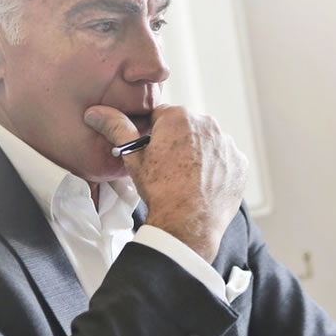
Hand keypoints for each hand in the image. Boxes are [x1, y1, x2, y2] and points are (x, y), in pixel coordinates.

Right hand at [84, 104, 247, 261]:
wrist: (187, 223)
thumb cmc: (159, 190)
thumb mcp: (133, 157)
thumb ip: (116, 128)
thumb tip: (95, 112)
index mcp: (180, 116)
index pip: (162, 117)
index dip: (154, 135)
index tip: (153, 153)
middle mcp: (208, 123)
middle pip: (187, 128)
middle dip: (179, 142)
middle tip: (169, 169)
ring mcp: (227, 143)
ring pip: (208, 143)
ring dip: (199, 154)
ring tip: (187, 179)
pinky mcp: (240, 163)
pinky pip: (225, 160)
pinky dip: (217, 169)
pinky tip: (204, 184)